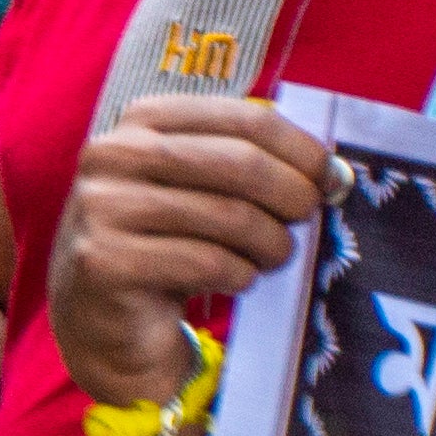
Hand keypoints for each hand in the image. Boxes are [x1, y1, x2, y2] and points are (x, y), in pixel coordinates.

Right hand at [50, 91, 331, 411]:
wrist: (106, 316)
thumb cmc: (170, 242)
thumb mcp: (201, 187)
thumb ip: (250, 163)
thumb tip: (334, 173)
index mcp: (141, 120)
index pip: (245, 119)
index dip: (302, 150)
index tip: (330, 180)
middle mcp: (112, 154)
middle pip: (240, 163)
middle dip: (293, 196)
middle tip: (307, 222)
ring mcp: (101, 206)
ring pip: (229, 216)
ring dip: (270, 244)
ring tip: (271, 258)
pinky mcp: (104, 260)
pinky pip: (206, 263)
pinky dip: (239, 276)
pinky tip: (234, 280)